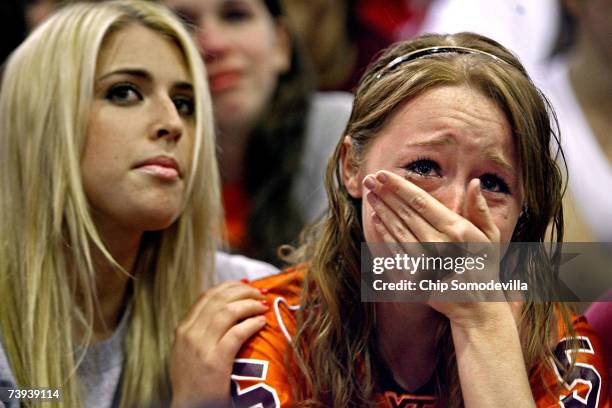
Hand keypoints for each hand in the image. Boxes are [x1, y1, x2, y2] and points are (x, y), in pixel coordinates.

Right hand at [170, 280, 267, 406]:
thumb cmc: (194, 382)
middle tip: (260, 293)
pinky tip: (261, 323)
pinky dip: (251, 324)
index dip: (229, 287)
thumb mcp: (187, 351)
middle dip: (243, 292)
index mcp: (183, 329)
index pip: (207, 296)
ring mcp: (201, 347)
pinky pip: (237, 333)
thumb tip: (225, 309)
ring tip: (263, 306)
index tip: (246, 284)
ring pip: (228, 312)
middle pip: (219, 300)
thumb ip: (200, 330)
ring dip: (249, 305)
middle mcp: (189, 334)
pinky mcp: (215, 361)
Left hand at [363, 170, 511, 325]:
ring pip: (397, 229)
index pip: (420, 202)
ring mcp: (425, 262)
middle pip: (405, 213)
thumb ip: (479, 209)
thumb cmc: (484, 267)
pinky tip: (376, 219)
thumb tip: (473, 182)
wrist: (477, 307)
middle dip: (385, 194)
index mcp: (456, 230)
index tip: (383, 174)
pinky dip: (384, 233)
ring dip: (381, 210)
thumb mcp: (490, 237)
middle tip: (369, 179)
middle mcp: (439, 244)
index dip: (399, 186)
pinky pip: (395, 250)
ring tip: (370, 195)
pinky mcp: (415, 277)